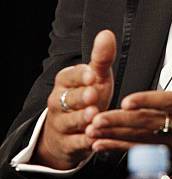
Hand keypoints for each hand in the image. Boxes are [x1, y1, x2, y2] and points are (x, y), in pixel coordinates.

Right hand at [32, 29, 115, 169]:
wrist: (69, 132)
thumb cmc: (86, 97)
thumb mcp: (96, 77)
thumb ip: (101, 58)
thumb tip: (106, 34)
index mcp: (65, 81)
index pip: (70, 76)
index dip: (81, 76)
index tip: (93, 75)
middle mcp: (58, 102)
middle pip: (68, 99)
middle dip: (80, 97)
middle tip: (92, 95)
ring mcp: (61, 124)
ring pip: (70, 122)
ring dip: (82, 120)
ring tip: (94, 117)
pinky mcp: (67, 145)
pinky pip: (75, 144)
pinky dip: (84, 142)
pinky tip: (94, 140)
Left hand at [86, 39, 171, 175]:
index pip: (170, 103)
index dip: (149, 102)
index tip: (128, 100)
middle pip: (149, 123)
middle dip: (121, 122)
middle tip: (97, 118)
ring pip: (142, 139)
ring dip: (115, 136)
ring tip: (93, 131)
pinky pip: (143, 151)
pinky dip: (121, 148)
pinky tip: (101, 145)